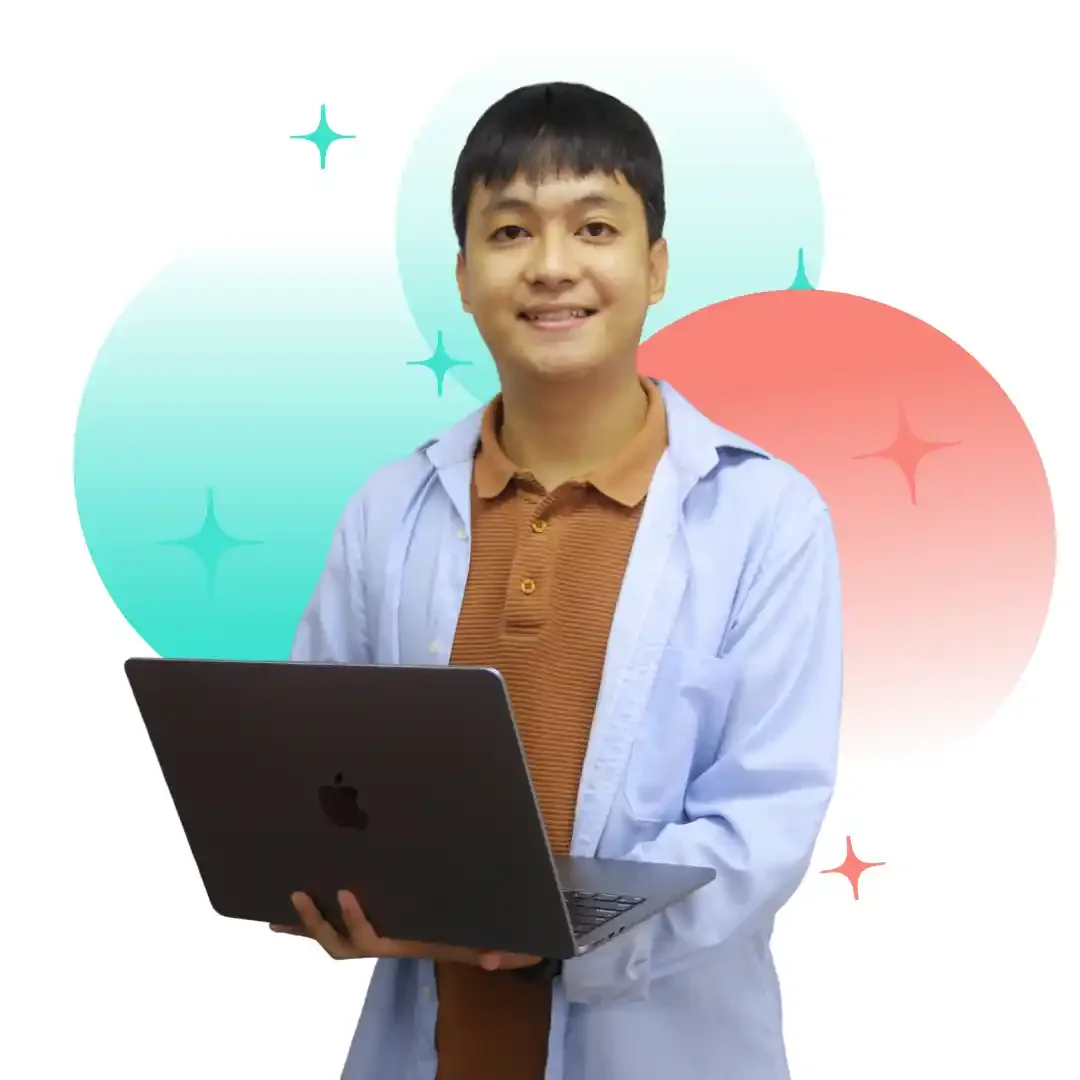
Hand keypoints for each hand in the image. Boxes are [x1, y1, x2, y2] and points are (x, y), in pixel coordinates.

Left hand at [270, 891, 540, 971]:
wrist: (485, 938)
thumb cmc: (486, 935)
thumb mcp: (495, 943)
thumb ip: (499, 952)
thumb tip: (493, 961)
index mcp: (408, 944)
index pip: (374, 941)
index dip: (356, 922)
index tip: (346, 893)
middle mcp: (387, 944)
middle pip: (343, 947)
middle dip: (319, 925)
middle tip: (299, 894)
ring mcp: (378, 937)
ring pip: (335, 941)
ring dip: (308, 926)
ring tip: (281, 906)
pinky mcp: (375, 924)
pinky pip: (338, 928)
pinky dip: (313, 922)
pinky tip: (292, 910)